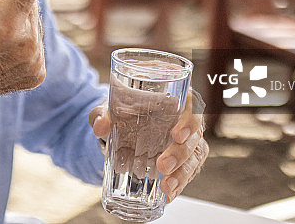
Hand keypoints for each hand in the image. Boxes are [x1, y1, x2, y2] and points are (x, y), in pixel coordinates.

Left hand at [90, 88, 207, 201]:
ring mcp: (187, 141)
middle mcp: (184, 119)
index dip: (189, 120)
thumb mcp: (109, 109)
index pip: (192, 105)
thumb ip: (102, 114)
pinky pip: (189, 172)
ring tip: (166, 187)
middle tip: (162, 166)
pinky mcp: (184, 159)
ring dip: (183, 174)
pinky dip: (179, 184)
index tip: (176, 135)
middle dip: (181, 153)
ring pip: (195, 156)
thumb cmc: (122, 112)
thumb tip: (99, 126)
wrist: (120, 128)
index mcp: (172, 99)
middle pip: (194, 135)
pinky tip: (168, 195)